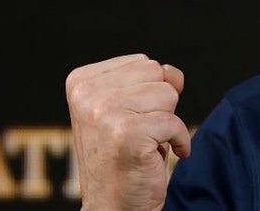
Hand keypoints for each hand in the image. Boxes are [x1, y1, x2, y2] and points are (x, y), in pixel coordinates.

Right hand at [66, 54, 191, 210]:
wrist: (113, 207)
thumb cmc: (123, 156)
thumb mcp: (129, 107)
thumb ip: (149, 80)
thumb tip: (174, 75)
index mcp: (80, 81)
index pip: (143, 62)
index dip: (148, 92)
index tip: (129, 119)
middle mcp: (87, 93)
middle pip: (157, 74)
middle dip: (159, 105)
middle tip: (138, 133)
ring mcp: (104, 112)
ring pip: (169, 94)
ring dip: (166, 123)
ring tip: (143, 144)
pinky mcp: (127, 133)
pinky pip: (176, 123)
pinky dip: (178, 142)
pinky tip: (156, 158)